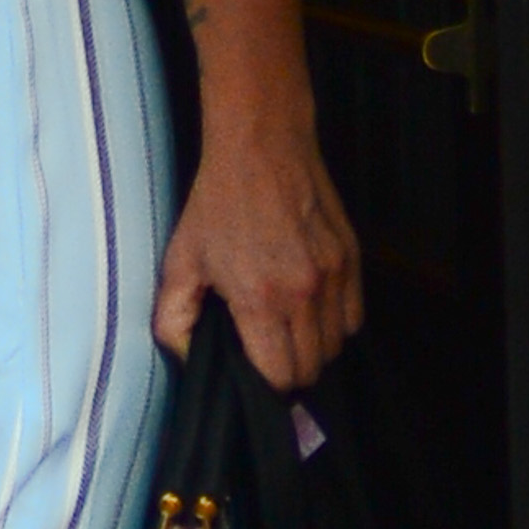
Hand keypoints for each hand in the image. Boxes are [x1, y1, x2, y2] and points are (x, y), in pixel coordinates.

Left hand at [153, 117, 362, 389]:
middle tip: (267, 349)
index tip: (252, 370)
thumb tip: (185, 360)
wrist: (261, 146)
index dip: (264, 382)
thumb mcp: (180, 258)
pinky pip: (354, 317)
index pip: (279, 376)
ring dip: (313, 347)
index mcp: (259, 298)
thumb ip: (174, 317)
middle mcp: (304, 292)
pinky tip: (310, 306)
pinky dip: (335, 322)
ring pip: (336, 346)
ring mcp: (334, 275)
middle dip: (288, 369)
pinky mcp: (352, 259)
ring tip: (287, 326)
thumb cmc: (217, 203)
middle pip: (311, 368)